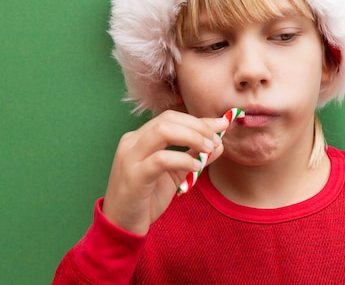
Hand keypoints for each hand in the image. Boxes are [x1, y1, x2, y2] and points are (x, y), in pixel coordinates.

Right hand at [102, 110, 228, 234]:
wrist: (121, 226)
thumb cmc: (147, 198)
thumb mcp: (175, 174)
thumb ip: (194, 156)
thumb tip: (219, 143)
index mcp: (140, 138)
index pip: (172, 118)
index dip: (199, 120)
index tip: (223, 124)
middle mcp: (132, 142)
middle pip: (168, 119)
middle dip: (198, 126)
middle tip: (217, 139)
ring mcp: (130, 158)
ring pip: (163, 131)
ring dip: (193, 137)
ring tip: (209, 149)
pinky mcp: (134, 176)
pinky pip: (162, 159)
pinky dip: (184, 159)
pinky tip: (197, 167)